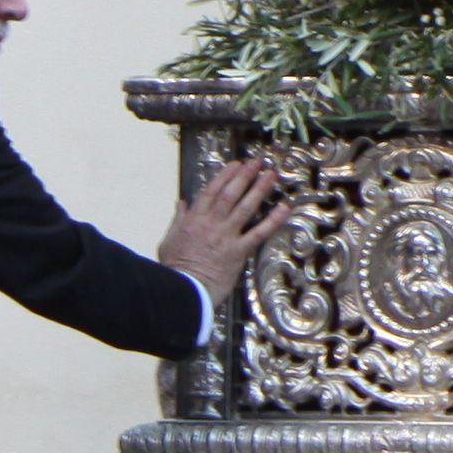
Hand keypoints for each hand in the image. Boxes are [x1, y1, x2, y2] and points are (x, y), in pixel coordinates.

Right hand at [159, 157, 284, 303]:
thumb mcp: (169, 241)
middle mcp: (212, 223)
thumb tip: (182, 203)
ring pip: (245, 207)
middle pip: (231, 194)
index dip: (225, 175)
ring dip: (259, 189)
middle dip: (245, 175)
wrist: (184, 290)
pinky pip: (259, 233)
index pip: (211, 191)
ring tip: (271, 175)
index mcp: (194, 219)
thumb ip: (178, 220)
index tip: (236, 164)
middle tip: (257, 162)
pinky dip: (273, 220)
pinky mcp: (238, 251)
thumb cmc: (175, 269)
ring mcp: (226, 236)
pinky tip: (284, 208)